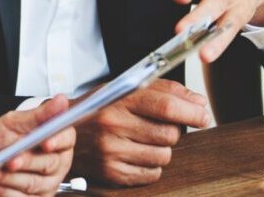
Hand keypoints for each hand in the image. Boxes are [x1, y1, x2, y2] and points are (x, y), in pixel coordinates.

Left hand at [0, 96, 75, 195]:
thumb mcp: (13, 122)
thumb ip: (38, 115)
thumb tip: (61, 101)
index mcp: (56, 139)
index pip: (67, 138)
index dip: (57, 140)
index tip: (45, 142)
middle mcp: (57, 162)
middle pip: (49, 163)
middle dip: (27, 161)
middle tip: (10, 160)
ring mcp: (47, 183)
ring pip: (33, 184)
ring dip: (10, 178)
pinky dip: (5, 191)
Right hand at [73, 79, 209, 185]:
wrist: (59, 132)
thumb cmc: (96, 109)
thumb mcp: (122, 89)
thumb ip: (162, 90)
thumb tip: (198, 103)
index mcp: (117, 98)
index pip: (165, 105)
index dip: (191, 112)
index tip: (204, 115)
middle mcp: (113, 124)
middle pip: (170, 134)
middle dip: (174, 131)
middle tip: (161, 126)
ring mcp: (111, 151)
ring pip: (164, 156)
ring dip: (162, 149)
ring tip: (144, 140)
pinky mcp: (111, 173)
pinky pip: (152, 174)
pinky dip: (151, 166)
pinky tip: (136, 154)